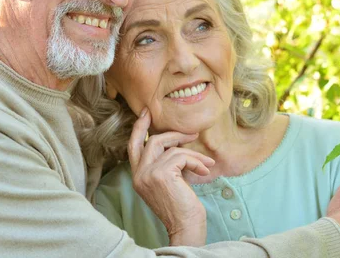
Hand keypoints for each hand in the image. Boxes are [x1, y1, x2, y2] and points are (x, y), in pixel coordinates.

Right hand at [127, 108, 214, 245]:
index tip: (146, 112)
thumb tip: (177, 141)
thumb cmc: (181, 205)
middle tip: (192, 134)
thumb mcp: (169, 181)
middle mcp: (138, 174)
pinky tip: (204, 171)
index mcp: (138, 175)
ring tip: (206, 163)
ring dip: (193, 154)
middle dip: (174, 134)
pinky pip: (181, 156)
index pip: (133, 146)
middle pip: (152, 141)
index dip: (139, 127)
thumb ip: (165, 163)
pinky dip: (196, 161)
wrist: (185, 225)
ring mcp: (147, 174)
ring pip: (171, 148)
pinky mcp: (160, 174)